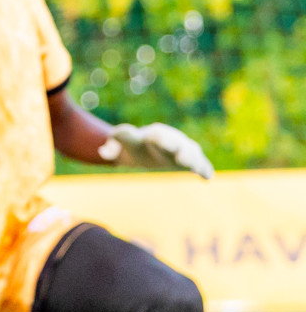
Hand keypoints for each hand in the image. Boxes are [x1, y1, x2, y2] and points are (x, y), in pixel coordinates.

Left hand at [97, 122, 213, 178]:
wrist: (147, 147)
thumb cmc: (133, 145)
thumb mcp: (119, 142)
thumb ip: (112, 145)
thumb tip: (104, 153)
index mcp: (153, 134)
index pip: (156, 135)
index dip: (157, 139)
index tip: (158, 141)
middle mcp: (171, 139)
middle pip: (176, 143)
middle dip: (178, 149)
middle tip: (181, 158)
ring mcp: (183, 149)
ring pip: (190, 153)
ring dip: (193, 160)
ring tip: (196, 169)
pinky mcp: (191, 161)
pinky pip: (201, 164)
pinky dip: (205, 169)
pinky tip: (208, 177)